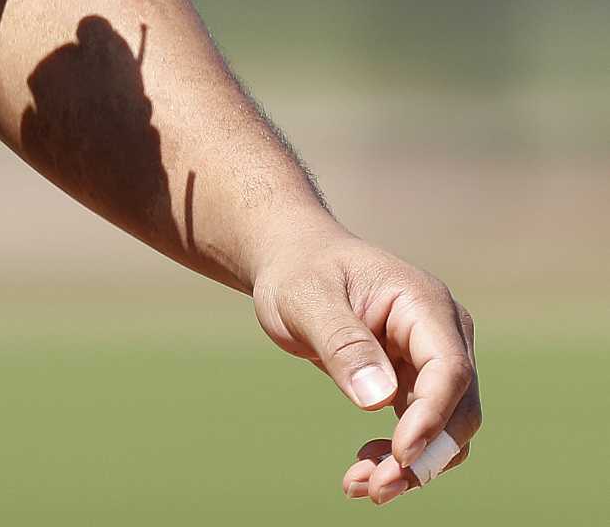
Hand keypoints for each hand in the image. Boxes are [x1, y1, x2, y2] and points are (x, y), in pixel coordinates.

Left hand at [251, 225, 480, 504]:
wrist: (293, 262)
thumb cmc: (299, 270)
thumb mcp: (307, 298)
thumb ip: (343, 343)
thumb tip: (379, 397)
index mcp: (424, 302)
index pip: (449, 368)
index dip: (432, 417)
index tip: (400, 455)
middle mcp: (442, 332)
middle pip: (457, 408)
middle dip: (424, 455)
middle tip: (376, 487)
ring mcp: (433, 358)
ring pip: (444, 429)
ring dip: (410, 465)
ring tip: (359, 485)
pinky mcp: (417, 381)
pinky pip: (422, 430)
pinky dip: (397, 456)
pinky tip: (362, 470)